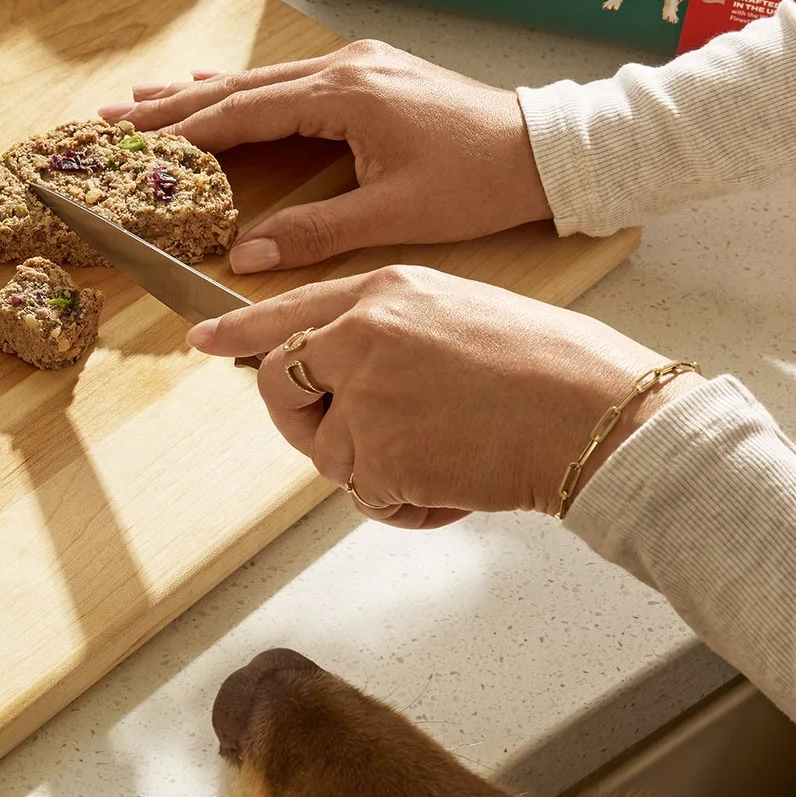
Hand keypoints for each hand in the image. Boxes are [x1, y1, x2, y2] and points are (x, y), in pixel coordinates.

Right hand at [99, 40, 550, 273]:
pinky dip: (249, 88)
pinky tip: (220, 86)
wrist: (544, 150)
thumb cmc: (479, 180)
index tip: (136, 144)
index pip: (246, 111)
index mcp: (346, 93)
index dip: (187, 132)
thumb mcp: (394, 214)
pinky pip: (291, 78)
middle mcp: (346, 67)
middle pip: (242, 85)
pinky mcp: (372, 74)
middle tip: (115, 116)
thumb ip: (315, 231)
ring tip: (147, 101)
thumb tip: (246, 257)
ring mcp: (359, 64)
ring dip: (204, 92)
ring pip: (263, 78)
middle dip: (177, 104)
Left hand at [188, 267, 703, 524]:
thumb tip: (346, 369)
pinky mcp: (377, 455)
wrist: (593, 411)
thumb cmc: (550, 366)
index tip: (202, 339)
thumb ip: (391, 331)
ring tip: (444, 457)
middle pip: (280, 385)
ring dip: (375, 470)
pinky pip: (365, 495)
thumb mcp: (459, 312)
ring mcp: (363, 396)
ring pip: (327, 451)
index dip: (239, 330)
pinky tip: (454, 486)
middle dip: (306, 422)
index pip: (288, 309)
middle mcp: (360, 336)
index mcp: (385, 291)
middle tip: (362, 442)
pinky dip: (405, 505)